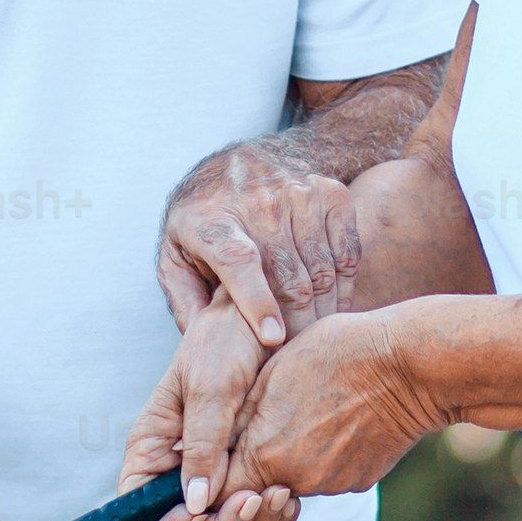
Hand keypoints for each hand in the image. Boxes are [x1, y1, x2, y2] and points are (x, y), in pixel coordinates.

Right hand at [118, 301, 304, 520]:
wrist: (269, 319)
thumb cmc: (229, 338)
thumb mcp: (213, 388)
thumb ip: (203, 445)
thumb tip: (195, 504)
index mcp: (154, 443)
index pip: (138, 503)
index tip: (202, 516)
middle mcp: (179, 462)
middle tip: (255, 503)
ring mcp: (214, 467)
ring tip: (281, 495)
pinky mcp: (248, 467)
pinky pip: (252, 506)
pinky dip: (270, 510)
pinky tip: (290, 495)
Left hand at [160, 141, 362, 348]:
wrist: (240, 162)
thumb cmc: (203, 221)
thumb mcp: (175, 255)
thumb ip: (184, 300)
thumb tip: (201, 345)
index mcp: (213, 221)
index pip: (239, 261)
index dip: (257, 301)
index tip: (272, 338)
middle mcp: (259, 203)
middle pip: (289, 278)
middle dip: (295, 327)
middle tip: (293, 358)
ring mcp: (299, 194)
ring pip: (322, 272)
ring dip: (321, 314)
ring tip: (313, 340)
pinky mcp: (330, 195)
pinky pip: (346, 255)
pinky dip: (343, 289)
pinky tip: (331, 309)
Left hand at [219, 306, 451, 505]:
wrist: (411, 366)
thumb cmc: (337, 353)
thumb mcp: (269, 375)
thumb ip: (233, 421)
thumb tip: (205, 450)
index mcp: (265, 454)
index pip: (218, 493)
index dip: (211, 483)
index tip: (210, 464)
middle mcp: (296, 480)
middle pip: (255, 490)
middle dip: (248, 473)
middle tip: (260, 430)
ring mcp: (331, 484)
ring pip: (291, 480)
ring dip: (287, 457)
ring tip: (304, 409)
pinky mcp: (359, 481)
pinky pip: (326, 474)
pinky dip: (321, 454)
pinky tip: (335, 416)